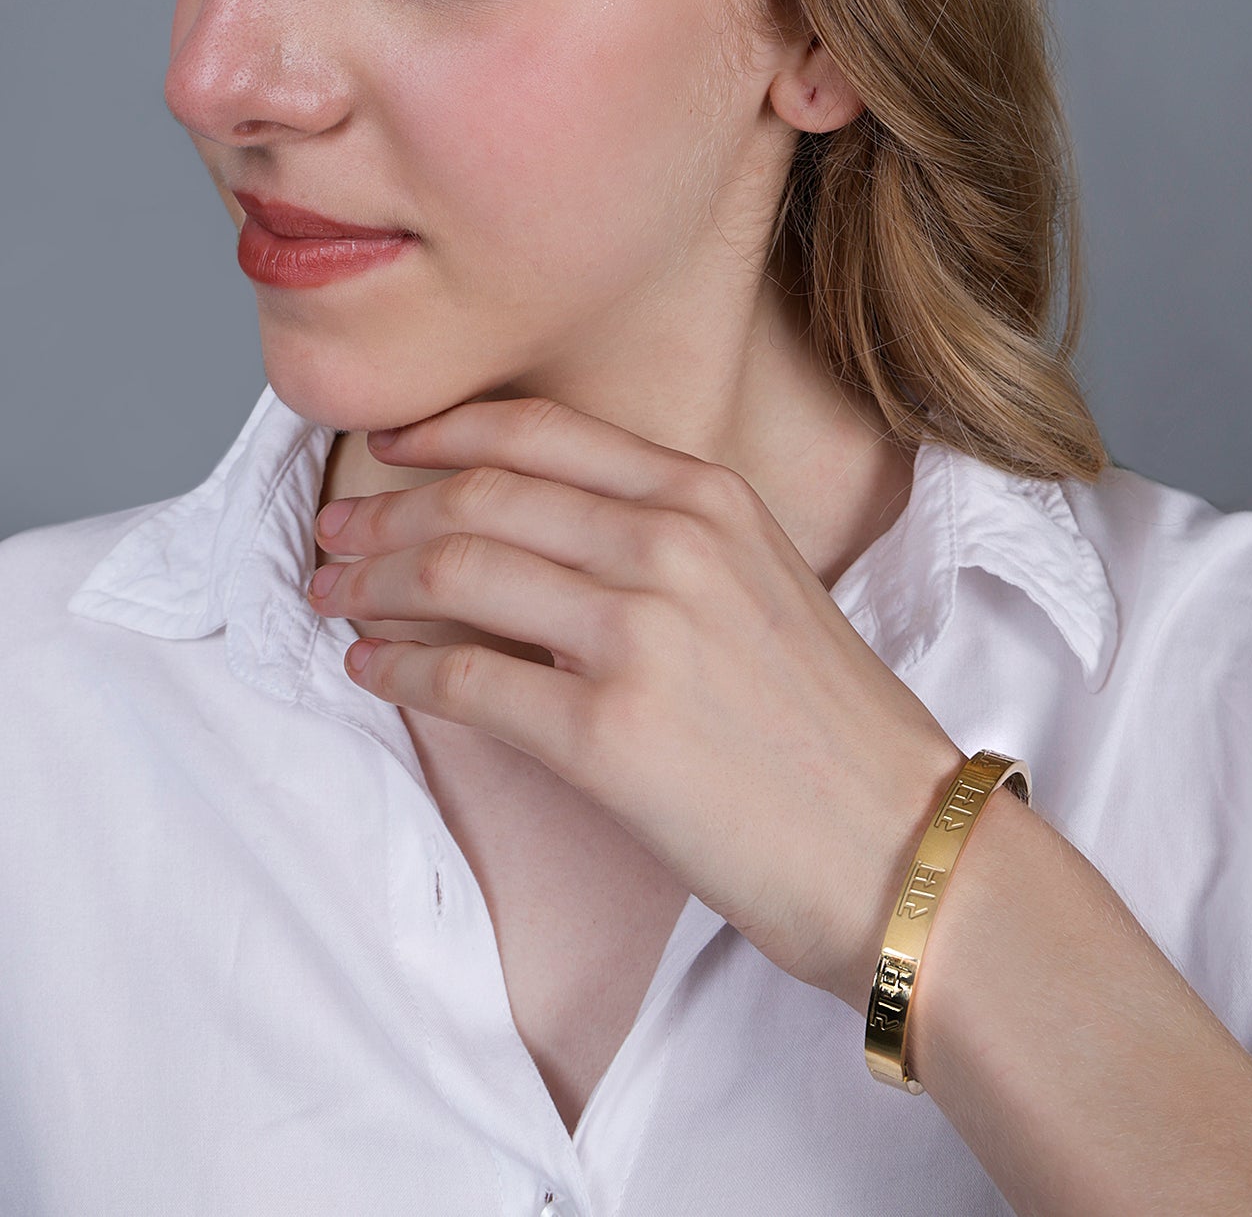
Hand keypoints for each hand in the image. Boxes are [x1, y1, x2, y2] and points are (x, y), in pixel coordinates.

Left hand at [307, 394, 964, 1011]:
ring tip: (335, 597)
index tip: (387, 451)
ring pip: (456, 572)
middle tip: (334, 536)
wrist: (897, 839)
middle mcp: (670, 543)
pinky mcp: (609, 731)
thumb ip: (660, 536)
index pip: (540, 431)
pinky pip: (463, 678)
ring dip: (373, 583)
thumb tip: (529, 530)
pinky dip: (397, 667)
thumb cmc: (828, 723)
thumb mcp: (759, 580)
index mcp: (708, 496)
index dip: (444, 433)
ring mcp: (639, 632)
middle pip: (481, 496)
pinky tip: (368, 668)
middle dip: (386, 513)